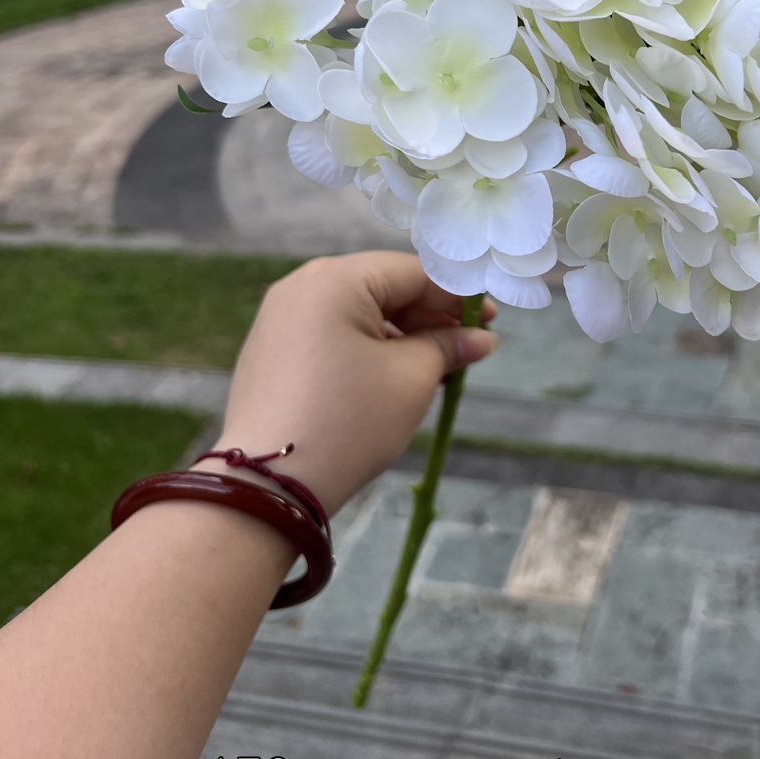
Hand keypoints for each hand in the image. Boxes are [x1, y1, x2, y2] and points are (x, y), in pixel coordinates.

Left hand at [199, 253, 498, 517]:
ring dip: (400, 336)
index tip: (490, 323)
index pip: (411, 273)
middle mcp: (300, 286)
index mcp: (334, 279)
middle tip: (467, 349)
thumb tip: (481, 338)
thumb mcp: (411, 379)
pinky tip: (392, 379)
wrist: (269, 485)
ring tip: (435, 370)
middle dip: (428, 318)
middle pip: (382, 289)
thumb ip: (448, 347)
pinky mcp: (271, 353)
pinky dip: (367, 350)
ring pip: (357, 314)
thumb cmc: (349, 421)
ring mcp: (280, 319)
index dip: (456, 297)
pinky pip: (331, 335)